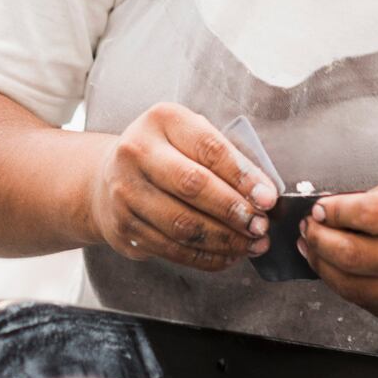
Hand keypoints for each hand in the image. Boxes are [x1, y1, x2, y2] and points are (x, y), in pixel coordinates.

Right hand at [87, 103, 277, 272]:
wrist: (109, 176)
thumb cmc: (164, 153)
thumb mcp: (190, 137)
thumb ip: (225, 157)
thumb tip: (264, 194)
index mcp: (162, 120)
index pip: (209, 148)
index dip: (243, 176)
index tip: (268, 198)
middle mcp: (137, 153)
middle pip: (194, 186)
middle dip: (234, 210)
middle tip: (261, 225)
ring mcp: (126, 192)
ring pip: (183, 225)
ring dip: (225, 240)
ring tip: (252, 243)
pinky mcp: (124, 227)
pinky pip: (172, 249)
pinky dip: (206, 257)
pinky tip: (228, 255)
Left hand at [297, 168, 377, 328]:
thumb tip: (333, 209)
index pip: (369, 216)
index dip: (334, 213)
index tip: (318, 208)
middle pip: (356, 257)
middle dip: (320, 241)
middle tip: (309, 228)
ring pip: (356, 288)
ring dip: (325, 267)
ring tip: (315, 248)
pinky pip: (371, 304)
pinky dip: (348, 286)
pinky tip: (340, 267)